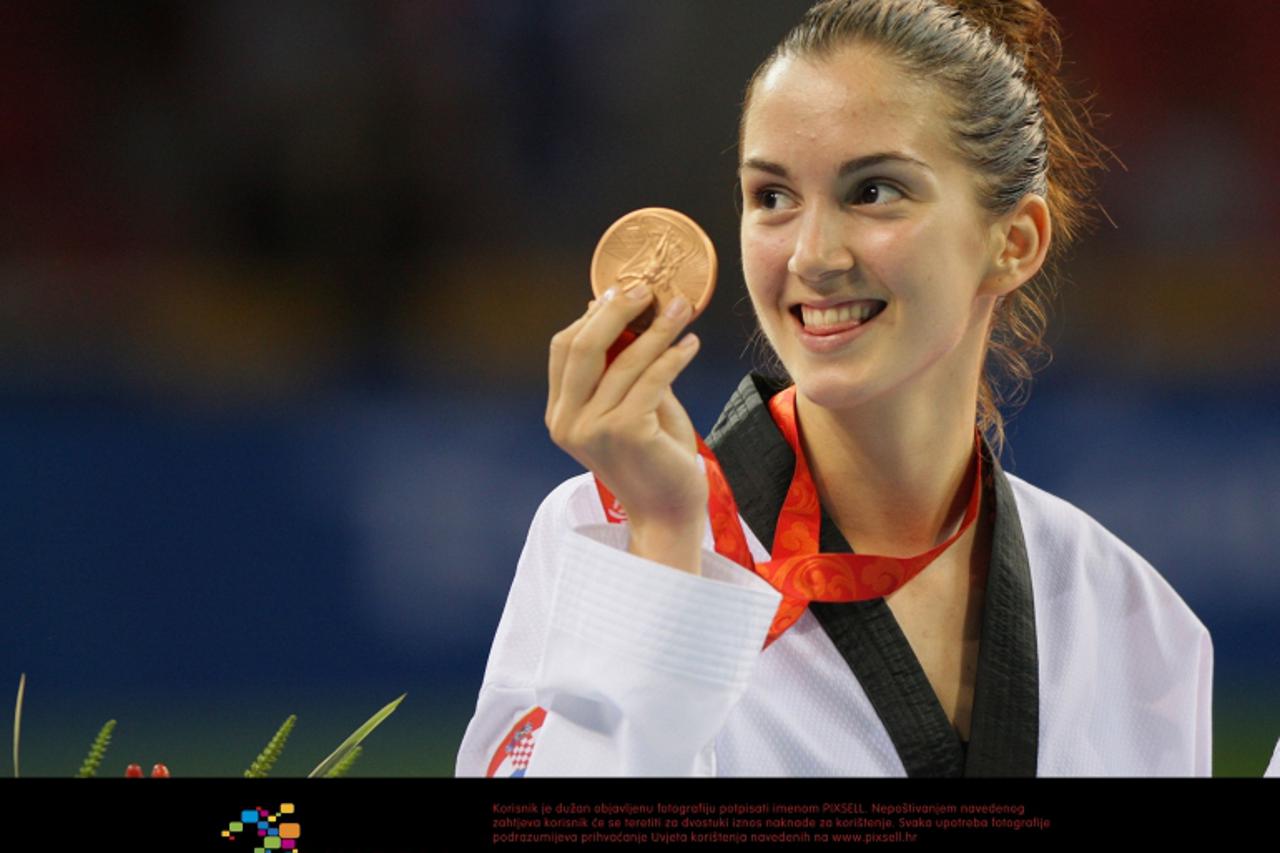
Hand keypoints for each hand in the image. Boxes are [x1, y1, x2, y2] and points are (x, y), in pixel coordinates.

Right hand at [546, 282, 707, 572]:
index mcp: (560, 414)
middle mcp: (568, 421)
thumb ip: (623, 366)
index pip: (565, 349)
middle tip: (650, 289)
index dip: (593, 315)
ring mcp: (593, 428)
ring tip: (683, 309)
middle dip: (617, 310)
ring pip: (623, 359)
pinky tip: (691, 345)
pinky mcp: (626, 431)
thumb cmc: (655, 457)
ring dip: (657, 328)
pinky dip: (673, 357)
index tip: (624, 291)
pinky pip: (652, 379)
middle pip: (583, 345)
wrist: (669, 513)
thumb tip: (623, 309)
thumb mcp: (633, 404)